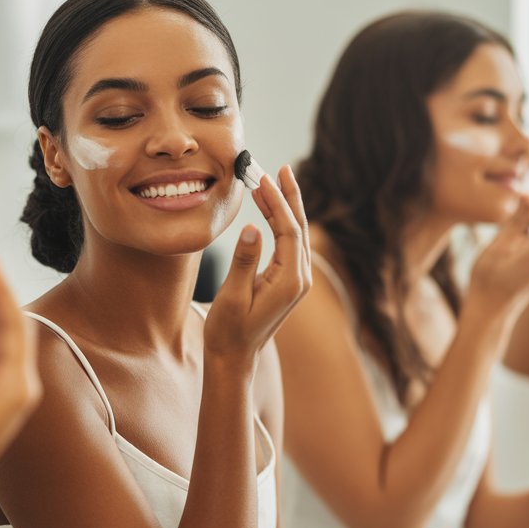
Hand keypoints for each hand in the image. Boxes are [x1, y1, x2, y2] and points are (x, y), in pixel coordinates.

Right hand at [203, 165, 311, 369]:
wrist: (234, 358)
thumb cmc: (229, 332)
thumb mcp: (233, 297)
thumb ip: (244, 261)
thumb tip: (253, 228)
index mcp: (290, 282)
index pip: (289, 232)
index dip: (278, 203)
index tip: (264, 179)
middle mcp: (299, 279)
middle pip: (299, 228)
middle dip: (289, 197)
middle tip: (281, 169)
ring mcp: (296, 281)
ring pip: (295, 235)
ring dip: (284, 208)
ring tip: (271, 182)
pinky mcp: (287, 282)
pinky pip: (287, 245)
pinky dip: (278, 224)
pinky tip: (267, 210)